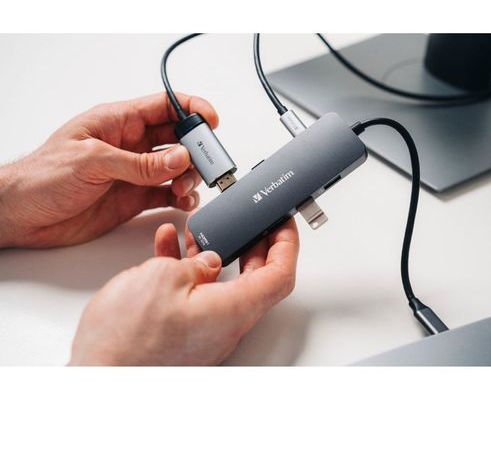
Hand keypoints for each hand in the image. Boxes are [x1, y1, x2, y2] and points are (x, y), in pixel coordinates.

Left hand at [0, 93, 217, 247]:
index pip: (163, 106)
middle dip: (196, 149)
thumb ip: (139, 163)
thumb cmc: (41, 177)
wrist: (20, 214)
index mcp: (117, 122)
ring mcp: (133, 173)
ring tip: (184, 188)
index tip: (211, 120)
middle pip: (177, 139)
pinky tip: (182, 202)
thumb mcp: (92, 161)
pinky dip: (180, 198)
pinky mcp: (133, 198)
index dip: (191, 109)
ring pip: (176, 168)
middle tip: (206, 164)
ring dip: (188, 177)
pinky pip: (166, 194)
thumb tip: (179, 158)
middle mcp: (129, 145)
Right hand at [69, 218, 298, 365]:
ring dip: (213, 252)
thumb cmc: (128, 339)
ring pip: (221, 283)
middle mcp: (225, 323)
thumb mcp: (165, 278)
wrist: (97, 374)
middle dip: (251, 243)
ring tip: (199, 230)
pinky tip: (169, 248)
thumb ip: (196, 264)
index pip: (280, 274)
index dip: (286, 245)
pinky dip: (188, 268)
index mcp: (232, 309)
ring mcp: (205, 329)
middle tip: (247, 222)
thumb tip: (209, 260)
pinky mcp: (184, 331)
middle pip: (255, 278)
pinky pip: (195, 294)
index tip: (282, 224)